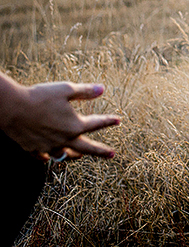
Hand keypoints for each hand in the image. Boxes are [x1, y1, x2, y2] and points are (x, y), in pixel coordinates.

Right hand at [2, 81, 120, 160]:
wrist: (11, 108)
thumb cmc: (40, 97)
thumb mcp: (66, 89)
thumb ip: (86, 91)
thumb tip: (102, 89)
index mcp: (75, 126)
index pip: (97, 124)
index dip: (109, 121)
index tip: (118, 120)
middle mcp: (64, 139)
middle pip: (86, 148)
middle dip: (100, 151)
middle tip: (111, 154)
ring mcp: (48, 146)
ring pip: (65, 155)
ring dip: (74, 155)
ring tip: (81, 155)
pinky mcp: (32, 149)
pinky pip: (43, 157)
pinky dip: (48, 158)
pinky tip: (50, 157)